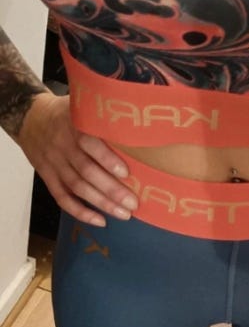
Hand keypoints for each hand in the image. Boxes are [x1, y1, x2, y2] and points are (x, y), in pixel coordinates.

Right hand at [17, 93, 137, 226]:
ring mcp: (53, 163)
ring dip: (101, 203)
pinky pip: (62, 198)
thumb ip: (104, 114)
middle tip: (133, 203)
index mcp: (73, 126)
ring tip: (123, 214)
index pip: (89, 143)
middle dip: (110, 189)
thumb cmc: (68, 114)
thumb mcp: (82, 105)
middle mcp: (62, 146)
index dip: (106, 159)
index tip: (126, 173)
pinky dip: (80, 211)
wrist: (30, 118)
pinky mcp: (47, 177)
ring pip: (76, 187)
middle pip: (85, 171)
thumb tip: (140, 122)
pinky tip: (100, 220)